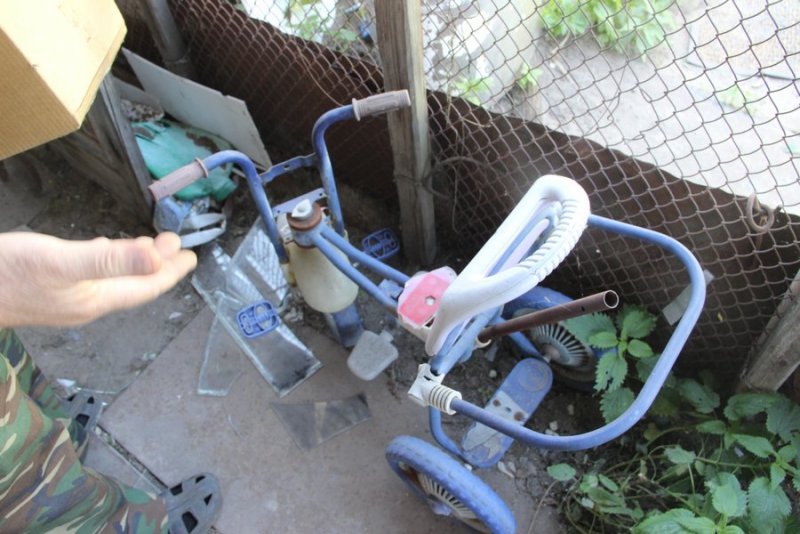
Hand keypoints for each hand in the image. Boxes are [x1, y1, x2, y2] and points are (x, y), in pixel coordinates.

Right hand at [0, 232, 196, 327]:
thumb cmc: (5, 275)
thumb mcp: (61, 262)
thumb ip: (110, 260)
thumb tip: (158, 261)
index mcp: (95, 298)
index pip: (146, 287)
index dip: (170, 272)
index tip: (191, 256)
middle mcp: (85, 302)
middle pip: (133, 284)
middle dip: (157, 265)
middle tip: (176, 244)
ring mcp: (65, 299)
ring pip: (112, 280)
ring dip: (134, 263)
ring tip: (150, 247)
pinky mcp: (48, 290)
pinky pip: (91, 276)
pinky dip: (107, 262)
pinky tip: (102, 251)